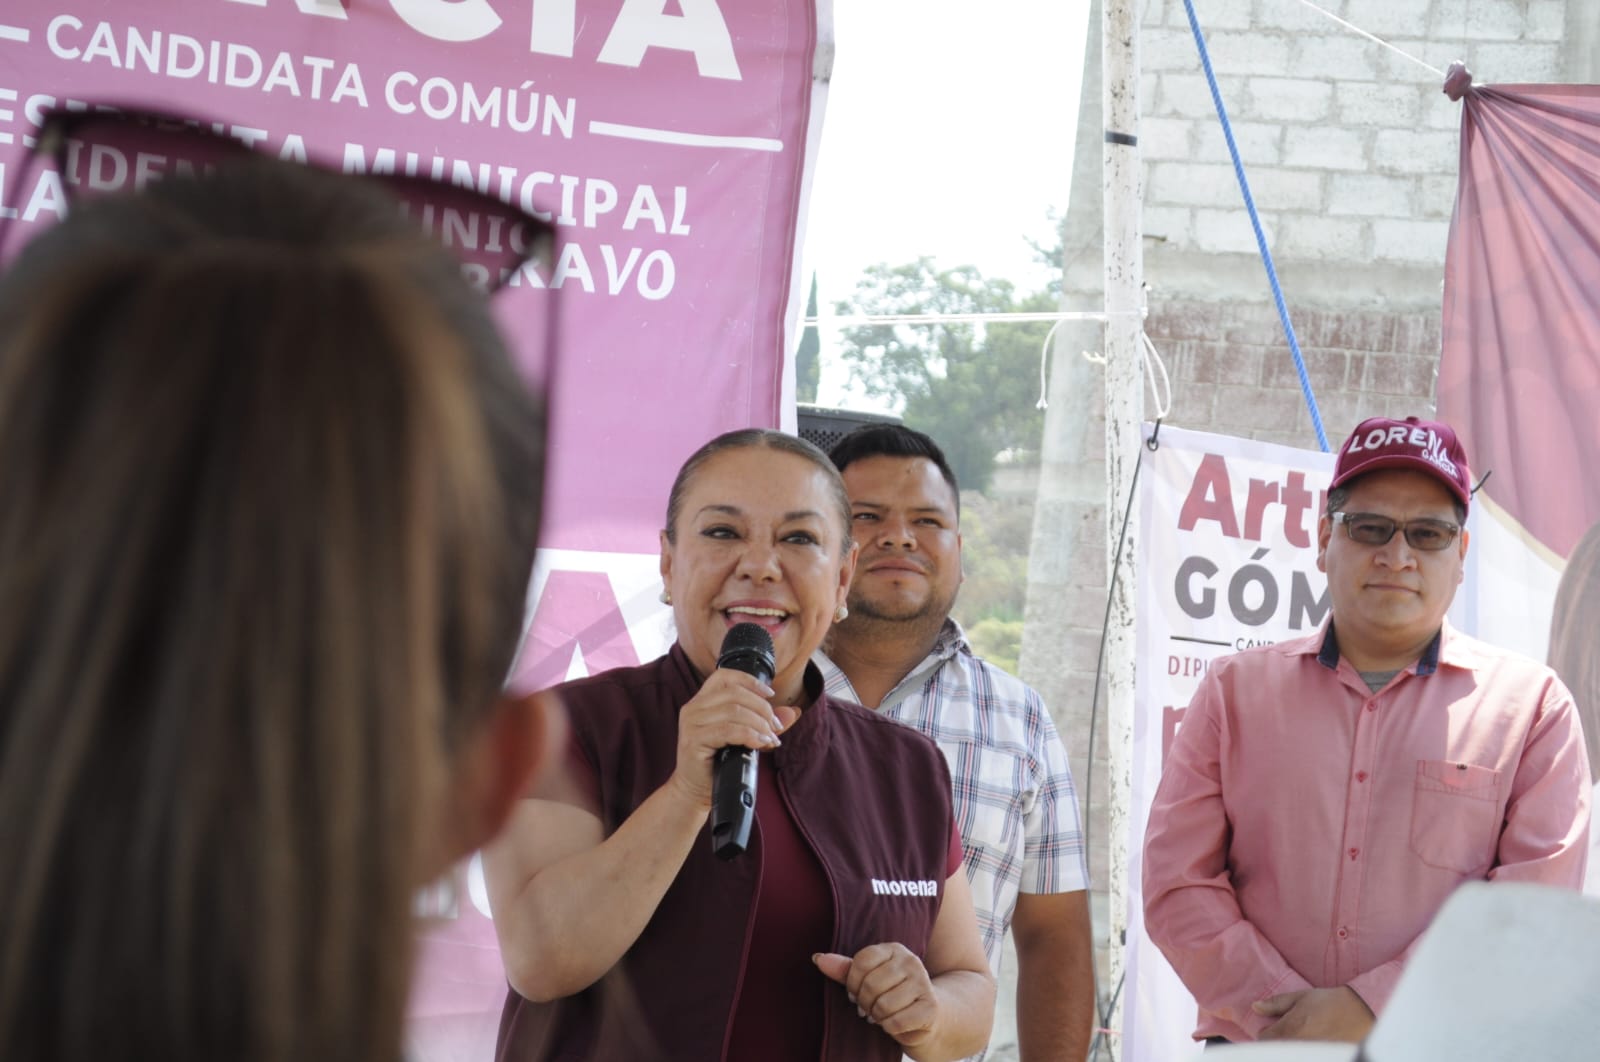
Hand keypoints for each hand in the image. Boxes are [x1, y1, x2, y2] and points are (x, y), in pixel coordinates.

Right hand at [669, 669, 797, 806]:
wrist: (696, 791)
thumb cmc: (719, 764)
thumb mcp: (745, 737)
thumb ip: (765, 721)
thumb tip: (792, 711)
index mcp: (702, 701)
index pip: (725, 676)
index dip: (750, 681)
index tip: (771, 695)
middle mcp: (693, 707)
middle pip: (735, 693)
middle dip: (762, 708)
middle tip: (776, 727)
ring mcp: (691, 723)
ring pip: (734, 711)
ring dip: (759, 724)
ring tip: (770, 739)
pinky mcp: (693, 741)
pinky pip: (728, 730)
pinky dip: (749, 735)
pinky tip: (759, 743)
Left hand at [814, 944, 940, 1049]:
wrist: (929, 1014)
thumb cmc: (892, 994)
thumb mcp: (869, 978)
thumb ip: (845, 969)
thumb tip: (817, 958)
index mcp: (894, 949)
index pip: (862, 961)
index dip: (852, 982)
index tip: (854, 992)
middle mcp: (911, 961)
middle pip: (871, 984)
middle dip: (863, 1002)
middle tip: (867, 1008)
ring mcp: (923, 983)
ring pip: (883, 1005)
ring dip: (877, 1016)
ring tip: (880, 1015)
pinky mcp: (930, 1007)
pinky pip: (896, 1022)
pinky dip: (889, 1027)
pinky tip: (892, 1024)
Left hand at [1254, 986, 1373, 1042]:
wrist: (1361, 1013)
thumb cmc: (1329, 1002)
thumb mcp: (1300, 997)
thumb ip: (1276, 1004)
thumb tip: (1255, 1007)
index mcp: (1288, 1029)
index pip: (1263, 1038)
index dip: (1266, 1032)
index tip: (1272, 1027)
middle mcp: (1296, 1044)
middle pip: (1275, 1049)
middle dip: (1277, 1042)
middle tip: (1290, 1032)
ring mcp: (1310, 1052)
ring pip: (1291, 1052)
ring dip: (1291, 1046)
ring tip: (1304, 1034)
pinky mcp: (1322, 1056)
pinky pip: (1305, 1054)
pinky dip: (1304, 1051)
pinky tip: (1313, 1041)